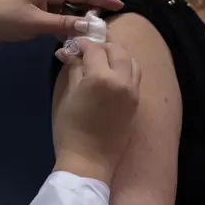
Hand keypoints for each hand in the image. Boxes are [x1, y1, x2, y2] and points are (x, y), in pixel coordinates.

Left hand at [0, 0, 122, 57]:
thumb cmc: (5, 17)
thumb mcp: (36, 22)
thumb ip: (63, 24)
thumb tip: (89, 25)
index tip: (119, 5)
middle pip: (77, 0)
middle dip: (92, 12)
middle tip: (107, 26)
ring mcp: (42, 4)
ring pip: (68, 12)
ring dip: (78, 22)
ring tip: (94, 35)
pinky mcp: (36, 15)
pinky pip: (57, 20)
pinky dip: (66, 28)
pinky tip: (74, 39)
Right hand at [52, 39, 140, 184]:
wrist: (88, 161)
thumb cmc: (70, 129)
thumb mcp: (68, 95)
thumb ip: (73, 69)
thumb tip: (69, 51)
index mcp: (101, 77)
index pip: (94, 49)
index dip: (81, 44)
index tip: (72, 46)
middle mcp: (122, 80)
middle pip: (117, 50)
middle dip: (102, 46)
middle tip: (86, 52)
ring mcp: (133, 92)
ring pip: (131, 61)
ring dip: (117, 55)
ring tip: (101, 62)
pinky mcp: (136, 102)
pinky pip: (134, 76)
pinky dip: (125, 68)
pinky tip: (111, 75)